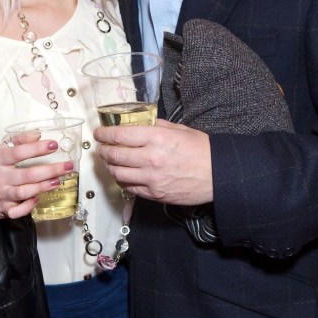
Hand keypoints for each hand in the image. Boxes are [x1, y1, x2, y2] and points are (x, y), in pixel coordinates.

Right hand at [0, 134, 73, 223]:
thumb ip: (16, 142)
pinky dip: (28, 206)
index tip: (53, 145)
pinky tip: (37, 198)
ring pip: (25, 192)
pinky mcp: (3, 210)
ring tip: (58, 181)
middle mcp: (0, 177)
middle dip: (50, 170)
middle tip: (67, 166)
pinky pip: (18, 211)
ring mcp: (2, 195)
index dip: (36, 148)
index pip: (19, 152)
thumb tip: (37, 134)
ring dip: (43, 187)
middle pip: (28, 174)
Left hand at [93, 119, 212, 204]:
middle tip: (101, 148)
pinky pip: (130, 188)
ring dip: (110, 167)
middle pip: (115, 155)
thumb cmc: (201, 150)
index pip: (120, 135)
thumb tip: (138, 123)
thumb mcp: (179, 130)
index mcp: (157, 138)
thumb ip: (156, 126)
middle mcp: (151, 158)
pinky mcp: (154, 194)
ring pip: (118, 174)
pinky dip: (122, 181)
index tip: (99, 133)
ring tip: (110, 162)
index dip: (104, 134)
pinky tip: (123, 175)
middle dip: (103, 150)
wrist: (218, 175)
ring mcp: (152, 179)